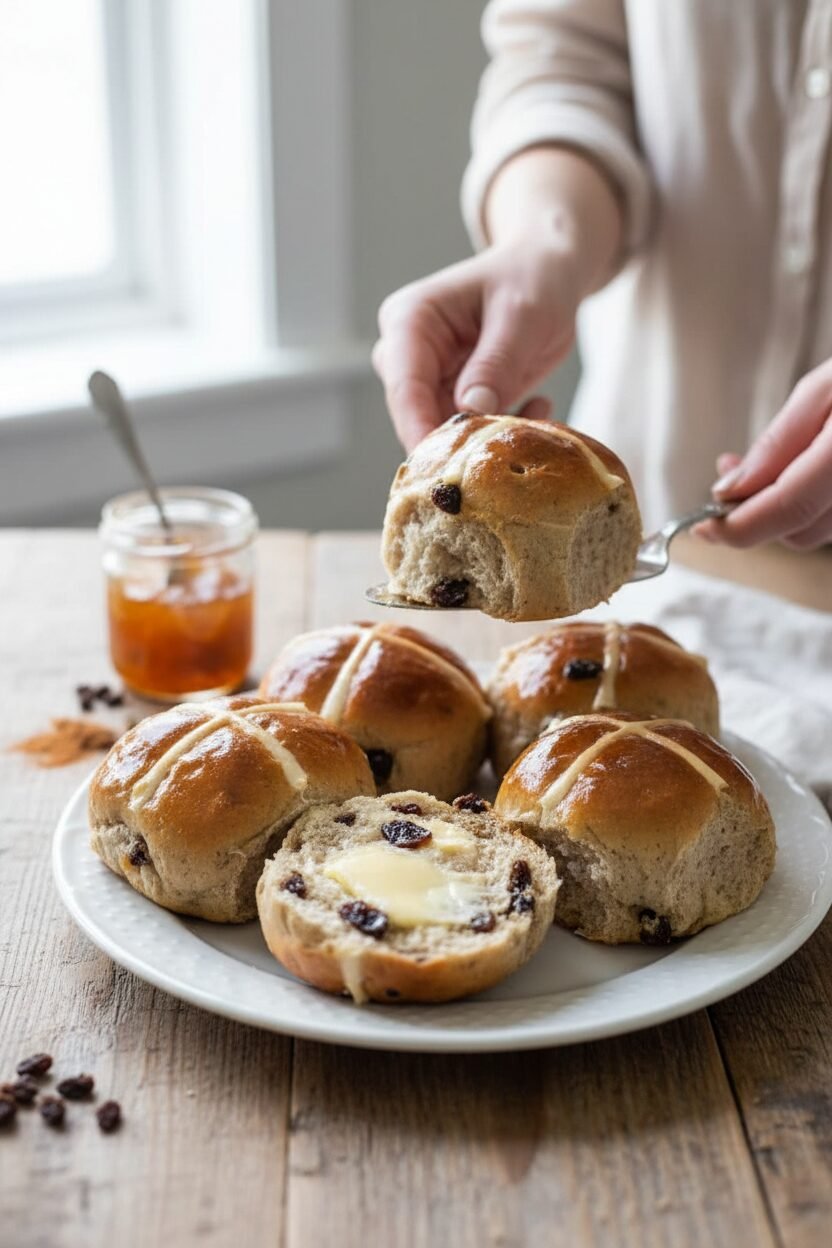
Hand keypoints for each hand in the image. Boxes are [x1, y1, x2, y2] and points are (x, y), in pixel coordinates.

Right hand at [373, 238, 580, 449]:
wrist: (547, 271)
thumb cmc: (533, 279)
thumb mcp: (523, 316)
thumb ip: (496, 363)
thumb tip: (470, 412)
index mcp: (410, 321)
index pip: (405, 388)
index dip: (423, 432)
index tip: (448, 472)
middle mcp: (406, 352)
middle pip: (415, 417)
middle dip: (457, 441)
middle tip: (507, 449)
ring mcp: (426, 378)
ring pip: (440, 432)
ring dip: (484, 439)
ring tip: (533, 421)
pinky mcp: (449, 397)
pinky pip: (464, 433)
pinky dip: (499, 431)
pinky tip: (537, 409)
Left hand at [695, 358, 831, 548]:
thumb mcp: (826, 387)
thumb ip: (779, 443)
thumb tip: (729, 490)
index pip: (788, 509)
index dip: (738, 526)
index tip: (702, 524)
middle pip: (800, 532)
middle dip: (756, 513)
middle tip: (728, 470)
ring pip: (819, 530)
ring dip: (781, 510)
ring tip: (761, 467)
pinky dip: (810, 504)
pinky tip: (800, 471)